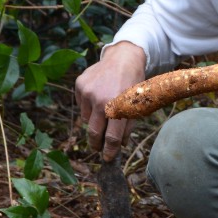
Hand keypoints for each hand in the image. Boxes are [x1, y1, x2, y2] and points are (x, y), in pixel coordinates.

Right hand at [74, 42, 145, 160]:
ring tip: (104, 110)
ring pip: (86, 119)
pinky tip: (98, 96)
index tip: (108, 158)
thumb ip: (127, 127)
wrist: (123, 59)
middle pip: (94, 132)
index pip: (111, 137)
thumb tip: (119, 146)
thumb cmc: (133, 84)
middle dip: (96, 143)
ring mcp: (88, 92)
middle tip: (97, 148)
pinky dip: (88, 107)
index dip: (109, 151)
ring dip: (94, 120)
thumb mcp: (137, 105)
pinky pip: (81, 105)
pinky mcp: (80, 85)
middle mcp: (101, 100)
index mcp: (118, 106)